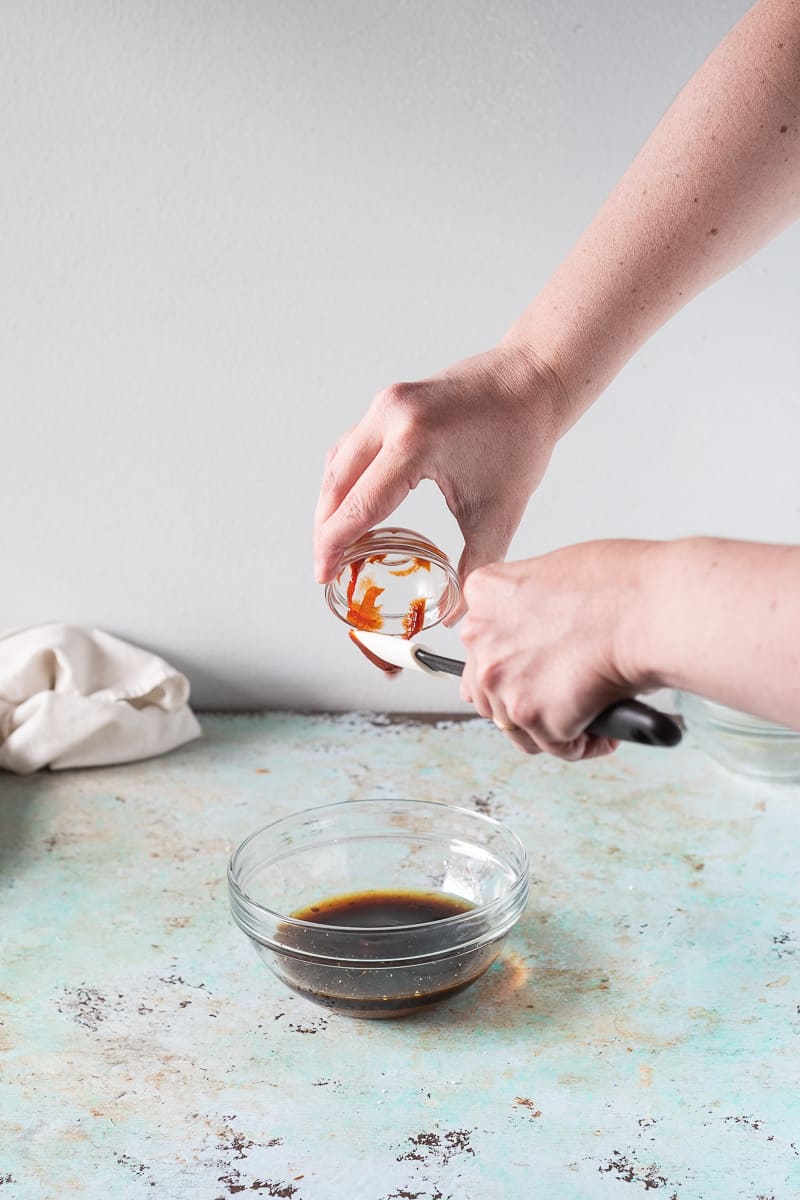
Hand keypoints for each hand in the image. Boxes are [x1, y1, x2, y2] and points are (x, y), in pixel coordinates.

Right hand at [313, 343, 568, 595]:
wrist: (533, 379)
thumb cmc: (521, 441)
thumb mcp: (500, 512)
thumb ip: (474, 566)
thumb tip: (455, 613)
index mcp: (415, 444)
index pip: (360, 506)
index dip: (335, 547)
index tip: (323, 577)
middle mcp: (390, 418)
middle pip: (337, 485)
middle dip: (326, 530)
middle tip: (326, 568)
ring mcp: (385, 405)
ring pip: (339, 463)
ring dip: (331, 504)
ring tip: (336, 543)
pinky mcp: (389, 401)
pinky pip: (353, 445)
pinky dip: (345, 478)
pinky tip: (352, 505)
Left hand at [460, 541, 657, 759]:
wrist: (654, 609)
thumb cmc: (624, 583)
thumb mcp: (561, 573)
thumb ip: (533, 607)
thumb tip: (538, 639)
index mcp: (487, 594)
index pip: (481, 642)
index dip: (512, 661)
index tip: (534, 669)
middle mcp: (482, 638)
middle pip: (489, 688)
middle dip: (525, 697)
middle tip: (563, 694)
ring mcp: (503, 679)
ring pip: (516, 725)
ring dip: (552, 725)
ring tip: (590, 716)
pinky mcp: (532, 715)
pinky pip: (557, 746)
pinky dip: (584, 744)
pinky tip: (608, 731)